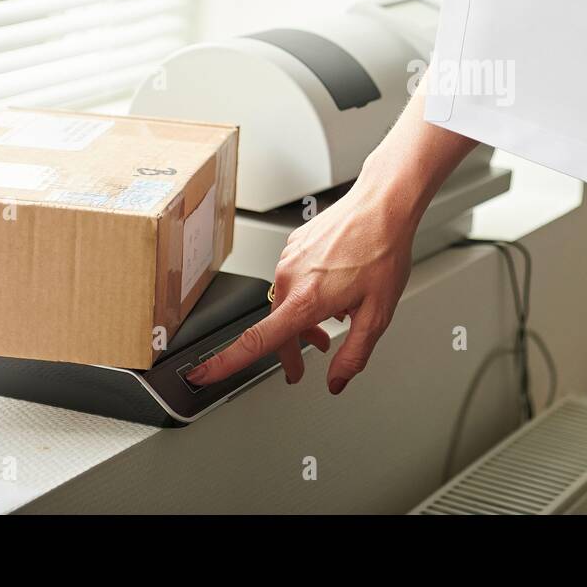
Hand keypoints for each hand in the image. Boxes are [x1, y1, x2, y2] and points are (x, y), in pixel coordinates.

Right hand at [184, 174, 416, 394]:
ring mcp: (289, 258)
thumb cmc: (383, 251)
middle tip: (300, 370)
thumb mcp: (378, 314)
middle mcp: (290, 277)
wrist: (383, 205)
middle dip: (288, 351)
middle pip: (275, 327)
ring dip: (301, 321)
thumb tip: (336, 381)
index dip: (225, 363)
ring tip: (332, 324)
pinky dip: (305, 294)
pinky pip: (292, 279)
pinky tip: (332, 292)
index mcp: (306, 300)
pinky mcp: (294, 244)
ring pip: (285, 302)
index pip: (256, 341)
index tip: (203, 375)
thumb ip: (354, 354)